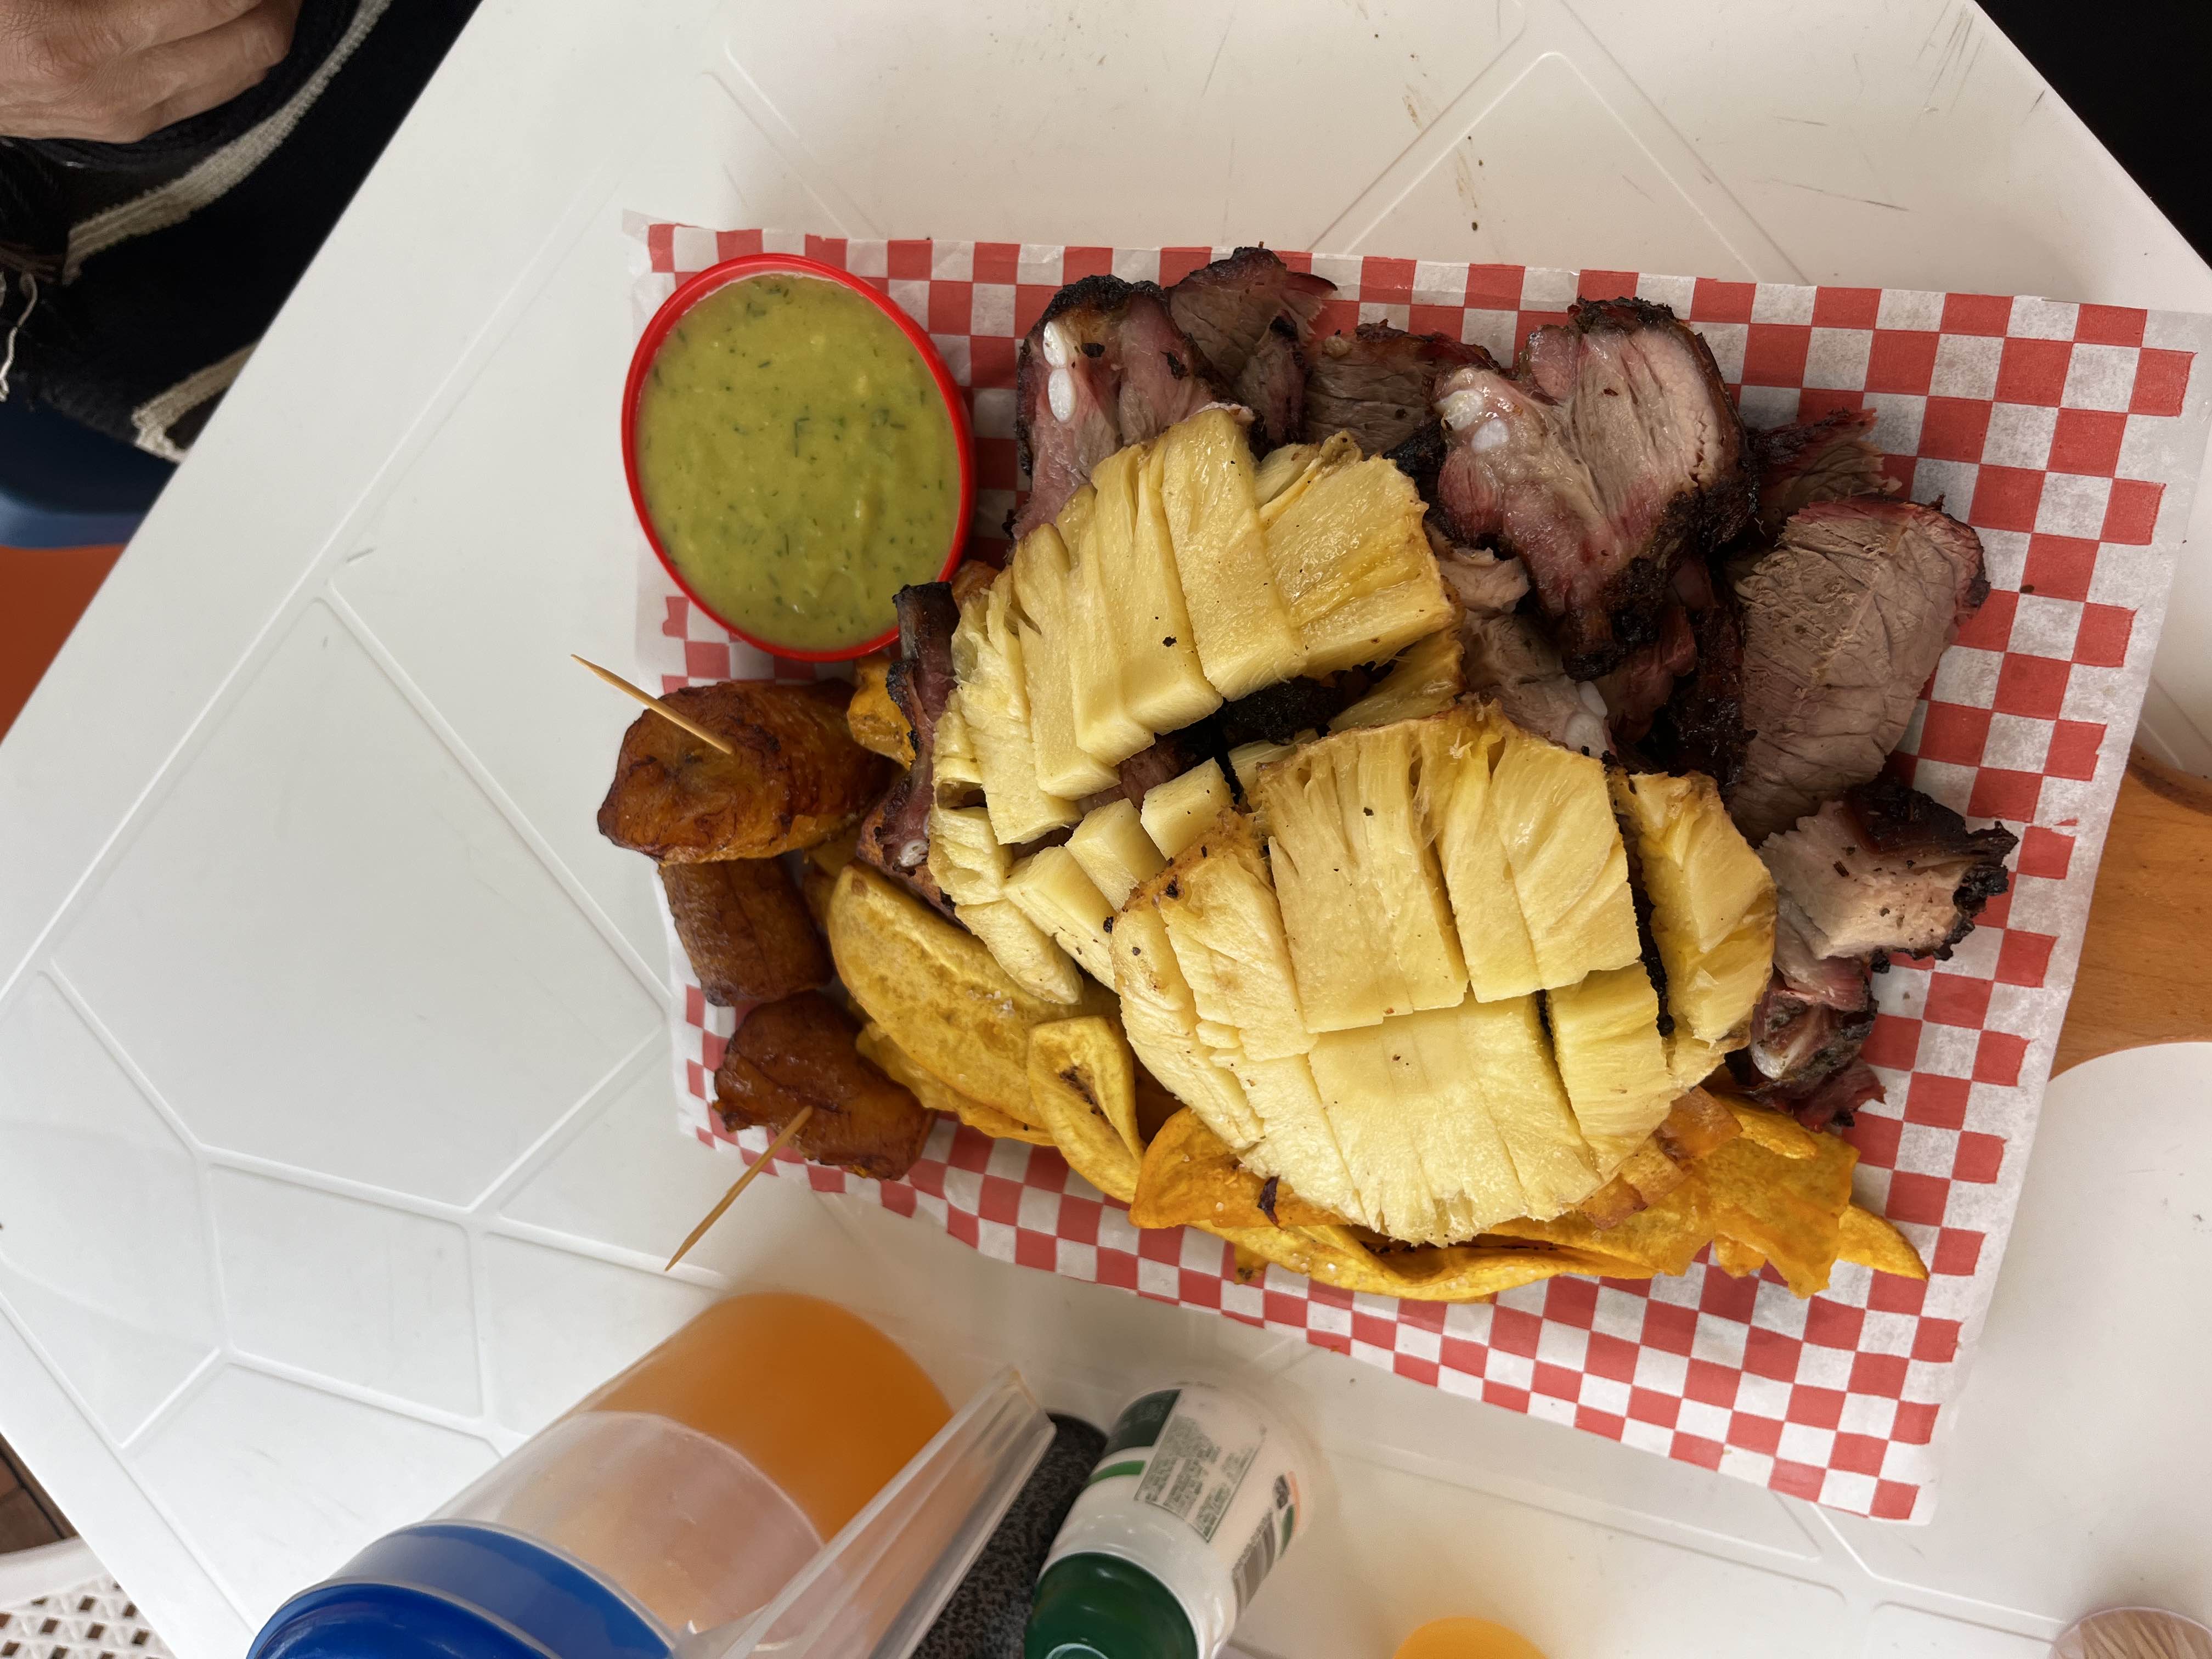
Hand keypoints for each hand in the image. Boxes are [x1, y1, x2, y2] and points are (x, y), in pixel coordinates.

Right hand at [0, 0, 301, 142]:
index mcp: (77, 39)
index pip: (215, 0)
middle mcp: (111, 87)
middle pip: (253, 39)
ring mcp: (122, 113)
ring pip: (245, 71)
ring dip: (265, 15)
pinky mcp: (123, 123)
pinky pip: (213, 87)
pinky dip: (236, 44)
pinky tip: (229, 11)